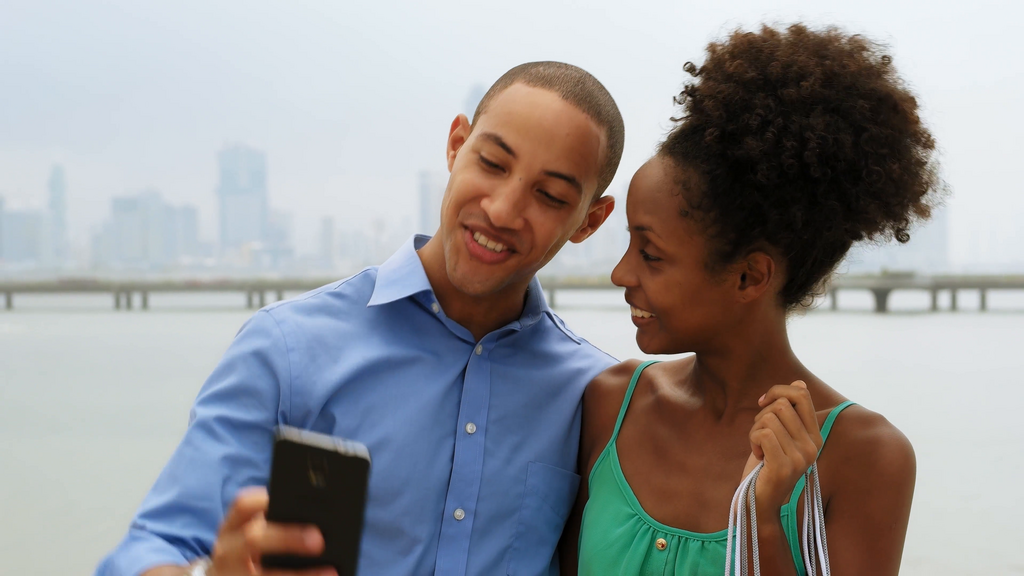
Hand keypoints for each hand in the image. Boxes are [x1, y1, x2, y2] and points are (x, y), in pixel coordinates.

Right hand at [209, 487, 335, 575]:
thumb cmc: (246, 554)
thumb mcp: (248, 536)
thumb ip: (272, 525)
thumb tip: (317, 523)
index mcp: (231, 527)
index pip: (243, 504)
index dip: (267, 499)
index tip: (296, 499)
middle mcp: (227, 550)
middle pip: (253, 538)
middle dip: (288, 538)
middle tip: (319, 541)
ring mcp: (231, 573)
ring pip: (264, 573)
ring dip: (299, 574)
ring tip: (330, 572)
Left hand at [741, 381, 822, 510]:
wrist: (758, 502)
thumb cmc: (765, 466)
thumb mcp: (780, 435)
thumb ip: (789, 412)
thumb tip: (799, 382)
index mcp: (815, 436)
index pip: (802, 394)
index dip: (778, 391)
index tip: (763, 404)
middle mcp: (813, 446)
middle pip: (782, 404)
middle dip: (762, 415)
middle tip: (760, 436)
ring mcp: (801, 457)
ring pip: (770, 418)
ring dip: (755, 430)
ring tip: (759, 448)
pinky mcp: (784, 466)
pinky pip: (763, 433)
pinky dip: (752, 440)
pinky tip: (758, 455)